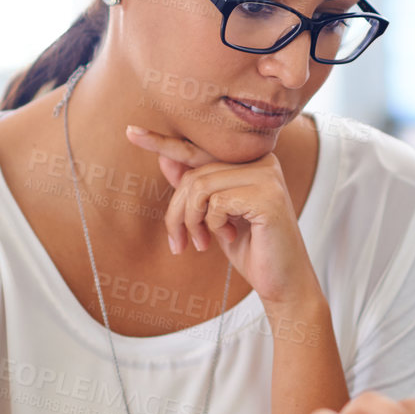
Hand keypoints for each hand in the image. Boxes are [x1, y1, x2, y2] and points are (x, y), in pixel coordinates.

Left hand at [124, 125, 313, 306]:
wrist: (283, 281)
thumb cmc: (252, 248)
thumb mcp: (215, 216)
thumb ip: (196, 187)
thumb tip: (165, 157)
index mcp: (252, 161)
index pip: (201, 149)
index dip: (164, 143)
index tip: (130, 132)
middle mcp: (263, 161)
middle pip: (195, 173)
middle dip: (177, 212)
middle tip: (179, 242)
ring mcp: (268, 176)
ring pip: (200, 186)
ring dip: (191, 221)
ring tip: (202, 242)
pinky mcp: (268, 196)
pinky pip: (216, 202)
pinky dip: (212, 225)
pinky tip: (228, 237)